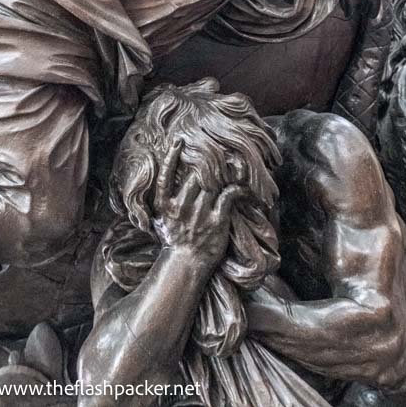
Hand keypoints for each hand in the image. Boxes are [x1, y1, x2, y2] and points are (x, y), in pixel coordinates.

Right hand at [152, 141, 245, 267]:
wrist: (186, 265)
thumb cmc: (174, 240)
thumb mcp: (162, 219)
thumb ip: (166, 200)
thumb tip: (170, 178)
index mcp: (165, 206)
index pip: (165, 177)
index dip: (171, 157)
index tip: (179, 141)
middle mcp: (181, 207)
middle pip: (194, 176)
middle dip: (206, 164)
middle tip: (217, 153)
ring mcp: (199, 214)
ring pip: (212, 183)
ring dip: (223, 174)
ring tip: (233, 165)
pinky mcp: (216, 221)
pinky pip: (228, 195)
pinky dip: (237, 189)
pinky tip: (243, 187)